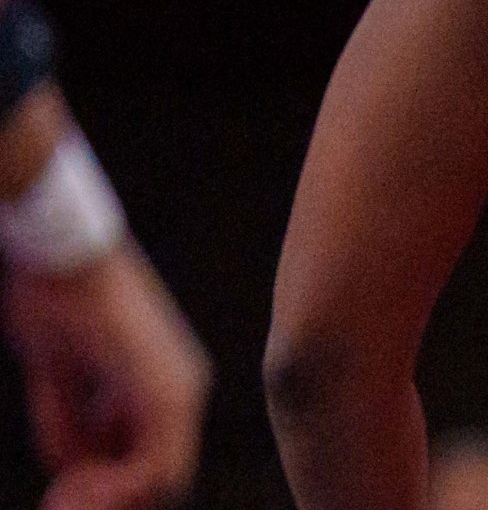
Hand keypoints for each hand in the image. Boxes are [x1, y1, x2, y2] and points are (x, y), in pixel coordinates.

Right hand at [8, 244, 211, 509]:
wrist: (61, 250)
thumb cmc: (54, 299)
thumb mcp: (57, 373)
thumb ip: (70, 421)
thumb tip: (71, 470)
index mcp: (163, 385)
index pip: (151, 465)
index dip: (107, 493)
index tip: (57, 494)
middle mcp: (184, 390)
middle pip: (161, 479)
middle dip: (107, 499)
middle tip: (57, 501)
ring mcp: (180, 391)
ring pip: (162, 480)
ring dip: (109, 498)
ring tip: (60, 493)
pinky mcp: (165, 390)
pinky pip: (156, 468)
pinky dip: (114, 489)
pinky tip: (69, 483)